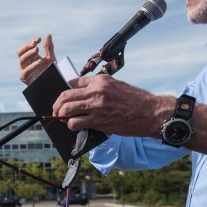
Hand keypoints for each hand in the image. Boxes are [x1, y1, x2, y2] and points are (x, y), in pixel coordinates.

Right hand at [18, 34, 56, 84]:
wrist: (52, 85)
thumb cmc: (50, 72)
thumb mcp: (51, 58)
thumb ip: (49, 47)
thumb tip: (48, 34)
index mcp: (30, 57)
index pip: (26, 47)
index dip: (30, 42)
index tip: (38, 39)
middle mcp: (26, 62)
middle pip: (20, 52)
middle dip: (27, 46)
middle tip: (35, 43)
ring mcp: (24, 70)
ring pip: (22, 59)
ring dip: (29, 53)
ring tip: (37, 49)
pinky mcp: (25, 77)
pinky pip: (26, 70)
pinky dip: (33, 65)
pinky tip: (40, 61)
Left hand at [51, 75, 167, 137]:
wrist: (150, 113)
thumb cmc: (135, 100)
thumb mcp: (117, 85)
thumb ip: (100, 88)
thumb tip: (84, 93)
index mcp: (100, 80)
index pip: (73, 82)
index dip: (66, 90)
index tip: (64, 97)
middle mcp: (96, 91)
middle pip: (65, 95)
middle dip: (57, 103)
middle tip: (56, 109)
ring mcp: (95, 106)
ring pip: (66, 109)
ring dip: (60, 114)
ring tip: (62, 118)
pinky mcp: (97, 121)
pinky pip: (75, 122)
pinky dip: (70, 124)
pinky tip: (73, 125)